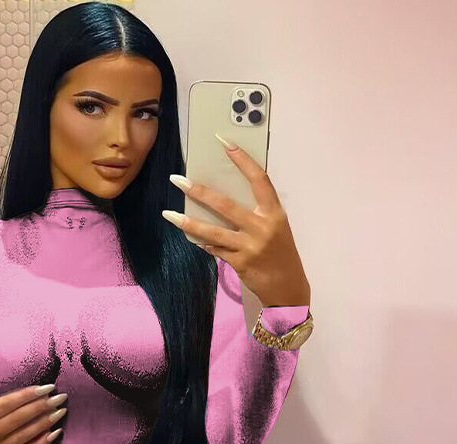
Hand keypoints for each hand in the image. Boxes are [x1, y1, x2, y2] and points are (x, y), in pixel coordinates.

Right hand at [0, 364, 67, 443]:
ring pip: (26, 435)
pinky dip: (43, 443)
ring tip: (61, 411)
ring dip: (46, 423)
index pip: (8, 404)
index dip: (28, 395)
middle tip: (60, 397)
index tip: (47, 387)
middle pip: (19, 419)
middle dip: (42, 407)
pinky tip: (56, 432)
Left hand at [163, 135, 309, 306]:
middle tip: (177, 180)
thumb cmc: (281, 254)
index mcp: (274, 213)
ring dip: (188, 222)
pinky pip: (216, 249)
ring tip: (168, 214)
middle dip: (199, 191)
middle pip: (225, 204)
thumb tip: (222, 201)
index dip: (242, 160)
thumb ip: (256, 214)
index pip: (259, 179)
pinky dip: (204, 242)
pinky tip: (193, 238)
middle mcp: (263, 227)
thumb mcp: (275, 229)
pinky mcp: (240, 263)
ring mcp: (250, 246)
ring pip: (213, 231)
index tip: (224, 142)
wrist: (288, 288)